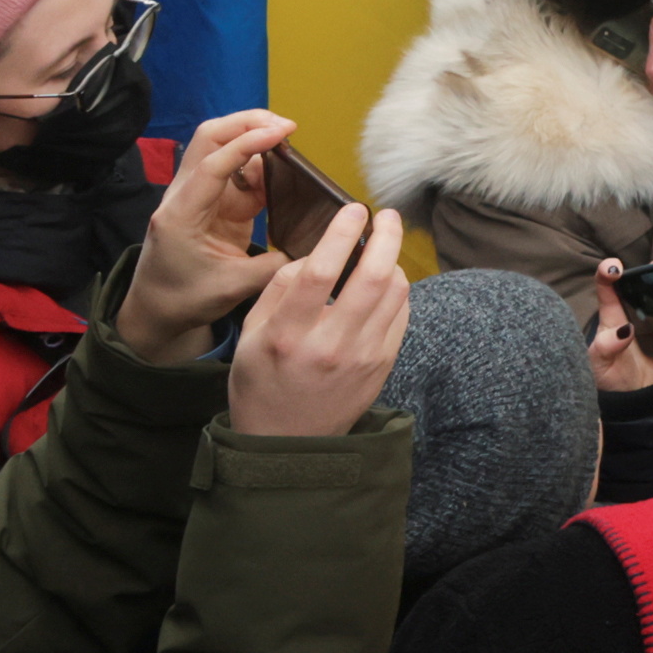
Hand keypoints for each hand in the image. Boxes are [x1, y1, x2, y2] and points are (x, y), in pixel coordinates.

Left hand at [118, 109, 298, 358]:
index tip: (284, 132)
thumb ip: (277, 267)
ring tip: (289, 143)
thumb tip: (317, 249)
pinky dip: (261, 162)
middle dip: (248, 123)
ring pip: (222, 148)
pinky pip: (237, 170)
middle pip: (210, 138)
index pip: (213, 165)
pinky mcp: (214, 202)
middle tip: (287, 127)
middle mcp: (184, 196)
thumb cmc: (185, 300)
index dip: (248, 143)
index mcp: (182, 215)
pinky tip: (283, 167)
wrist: (156, 312)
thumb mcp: (233, 288)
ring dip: (255, 138)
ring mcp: (199, 196)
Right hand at [227, 203, 411, 436]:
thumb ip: (278, 289)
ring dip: (394, 259)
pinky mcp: (383, 363)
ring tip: (383, 247)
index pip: (320, 271)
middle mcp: (329, 344)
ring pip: (395, 291)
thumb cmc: (262, 382)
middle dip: (386, 235)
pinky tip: (385, 281)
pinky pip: (402, 312)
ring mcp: (362, 356)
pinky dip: (397, 289)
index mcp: (287, 334)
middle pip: (373, 276)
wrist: (288, 443)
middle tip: (386, 215)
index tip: (353, 209)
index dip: (341, 233)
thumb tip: (314, 254)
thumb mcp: (251, 336)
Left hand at [586, 257, 652, 391]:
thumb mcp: (597, 366)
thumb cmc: (612, 380)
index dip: (608, 273)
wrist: (637, 405)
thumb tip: (625, 330)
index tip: (613, 267)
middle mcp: (640, 319)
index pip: (609, 291)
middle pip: (648, 290)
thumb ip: (604, 347)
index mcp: (615, 319)